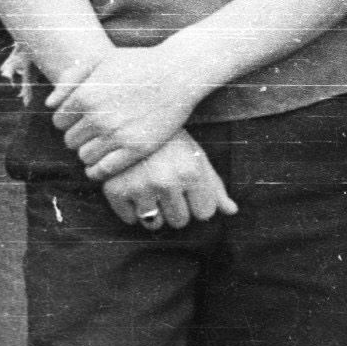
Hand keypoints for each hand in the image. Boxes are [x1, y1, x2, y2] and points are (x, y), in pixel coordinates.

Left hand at [50, 41, 208, 181]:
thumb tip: (50, 105)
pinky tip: (102, 165)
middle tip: (96, 131)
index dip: (69, 121)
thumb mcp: (101, 59)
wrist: (179, 71)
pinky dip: (97, 171)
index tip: (83, 119)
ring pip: (85, 156)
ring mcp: (117, 134)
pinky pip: (104, 170)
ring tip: (103, 144)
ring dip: (90, 152)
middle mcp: (97, 117)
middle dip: (80, 136)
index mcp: (85, 96)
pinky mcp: (136, 148)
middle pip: (70, 140)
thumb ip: (71, 79)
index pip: (59, 122)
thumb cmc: (139, 63)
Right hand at [104, 133, 236, 229]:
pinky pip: (129, 219)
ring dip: (155, 213)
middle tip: (169, 187)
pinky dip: (132, 210)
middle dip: (177, 208)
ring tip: (152, 190)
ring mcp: (138, 187)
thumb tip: (232, 211)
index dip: (199, 203)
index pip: (205, 213)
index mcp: (191, 172)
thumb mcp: (197, 157)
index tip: (191, 190)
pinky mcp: (114, 190)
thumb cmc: (172, 142)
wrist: (132, 120)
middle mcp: (165, 181)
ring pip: (154, 224)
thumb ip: (215, 186)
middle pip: (180, 221)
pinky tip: (134, 189)